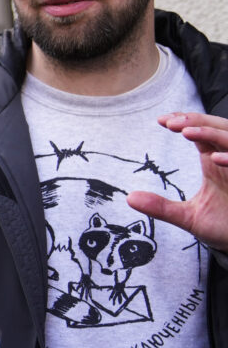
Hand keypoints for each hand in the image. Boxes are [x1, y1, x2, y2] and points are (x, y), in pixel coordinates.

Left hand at [127, 112, 227, 251]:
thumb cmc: (226, 227)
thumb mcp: (189, 217)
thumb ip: (161, 207)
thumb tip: (129, 198)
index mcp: (216, 163)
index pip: (201, 132)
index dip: (184, 121)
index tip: (161, 121)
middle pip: (218, 127)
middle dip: (196, 120)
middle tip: (170, 123)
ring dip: (212, 132)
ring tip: (187, 132)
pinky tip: (215, 159)